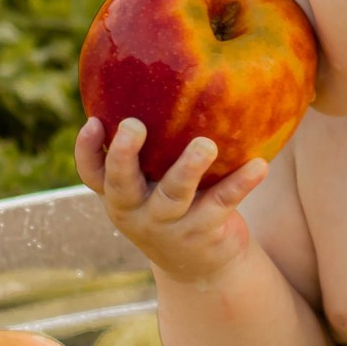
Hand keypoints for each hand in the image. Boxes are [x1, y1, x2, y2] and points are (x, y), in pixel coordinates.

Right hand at [74, 117, 266, 286]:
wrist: (200, 268)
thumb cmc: (172, 206)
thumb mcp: (150, 186)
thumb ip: (149, 149)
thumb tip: (160, 77)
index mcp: (119, 195)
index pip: (93, 174)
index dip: (86, 150)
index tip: (93, 121)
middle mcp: (137, 211)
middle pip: (121, 185)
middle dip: (124, 155)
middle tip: (133, 125)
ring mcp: (168, 225)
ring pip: (174, 194)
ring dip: (188, 168)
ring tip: (205, 144)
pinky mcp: (203, 233)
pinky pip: (222, 203)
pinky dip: (241, 183)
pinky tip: (259, 165)